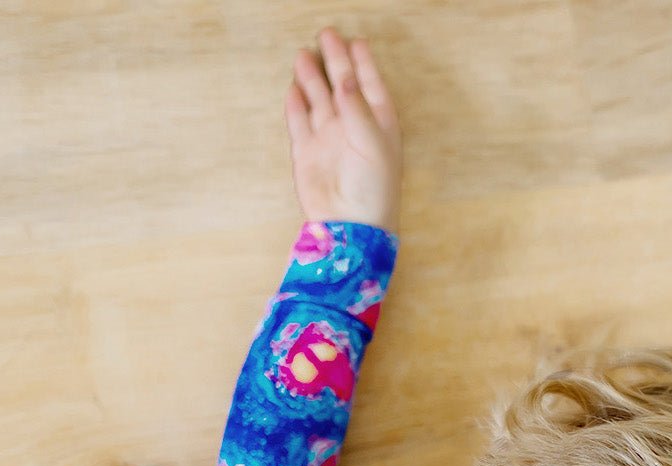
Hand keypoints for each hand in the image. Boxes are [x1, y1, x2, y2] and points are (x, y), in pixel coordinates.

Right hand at [284, 29, 402, 233]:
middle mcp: (353, 129)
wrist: (350, 226)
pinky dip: (296, 105)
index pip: (370, 86)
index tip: (356, 42)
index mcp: (378, 126)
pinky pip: (299, 122)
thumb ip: (358, 109)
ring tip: (304, 54)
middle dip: (335, 61)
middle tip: (326, 34)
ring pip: (318, 100)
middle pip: (342, 86)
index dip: (363, 64)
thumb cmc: (373, 190)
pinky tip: (293, 89)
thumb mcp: (374, 145)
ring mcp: (329, 140)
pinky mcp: (307, 153)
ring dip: (312, 78)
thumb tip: (345, 79)